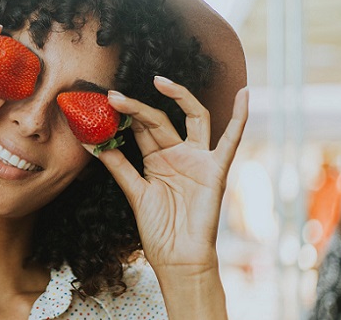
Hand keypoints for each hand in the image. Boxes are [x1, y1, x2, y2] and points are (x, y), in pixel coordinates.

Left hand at [90, 76, 248, 271]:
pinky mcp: (216, 170)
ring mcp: (198, 160)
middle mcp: (178, 154)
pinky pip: (231, 141)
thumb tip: (95, 144)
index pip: (141, 129)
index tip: (102, 104)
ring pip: (192, 118)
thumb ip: (119, 167)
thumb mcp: (135, 193)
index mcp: (157, 159)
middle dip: (137, 107)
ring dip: (178, 97)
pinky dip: (241, 118)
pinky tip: (244, 94)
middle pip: (159, 120)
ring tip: (159, 81)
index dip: (124, 116)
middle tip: (113, 96)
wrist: (178, 258)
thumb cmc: (158, 230)